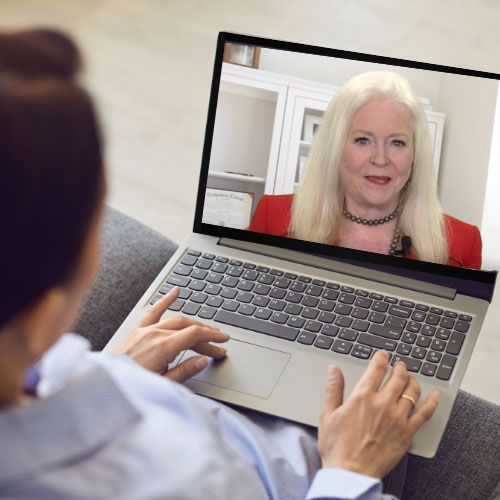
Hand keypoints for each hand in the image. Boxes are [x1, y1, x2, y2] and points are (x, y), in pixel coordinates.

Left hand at [113, 287, 229, 382]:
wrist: (106, 384)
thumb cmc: (132, 386)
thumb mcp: (163, 384)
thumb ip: (185, 371)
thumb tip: (203, 361)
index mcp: (163, 347)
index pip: (195, 335)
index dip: (212, 336)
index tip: (223, 340)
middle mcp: (155, 335)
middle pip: (188, 327)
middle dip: (207, 334)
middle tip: (219, 343)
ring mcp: (145, 330)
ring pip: (176, 320)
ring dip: (194, 323)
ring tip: (206, 329)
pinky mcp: (138, 331)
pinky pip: (154, 311)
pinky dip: (166, 300)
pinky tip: (175, 291)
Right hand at [317, 350, 438, 478]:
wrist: (350, 473)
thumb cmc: (337, 446)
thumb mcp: (327, 413)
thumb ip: (333, 388)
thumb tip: (334, 369)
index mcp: (362, 397)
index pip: (376, 368)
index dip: (381, 357)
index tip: (384, 354)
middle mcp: (382, 404)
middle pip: (398, 377)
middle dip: (399, 367)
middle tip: (399, 365)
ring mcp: (397, 418)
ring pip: (412, 391)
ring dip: (413, 380)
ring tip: (411, 378)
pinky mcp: (407, 433)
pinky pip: (425, 413)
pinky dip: (432, 402)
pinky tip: (434, 395)